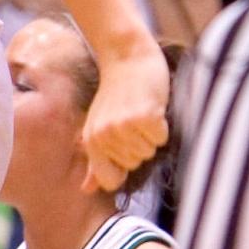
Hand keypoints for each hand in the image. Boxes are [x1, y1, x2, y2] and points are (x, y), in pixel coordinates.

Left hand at [80, 40, 169, 193]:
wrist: (127, 58)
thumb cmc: (116, 95)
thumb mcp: (99, 127)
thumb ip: (95, 161)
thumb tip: (87, 190)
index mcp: (91, 142)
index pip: (111, 181)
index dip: (124, 168)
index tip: (124, 146)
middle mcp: (104, 137)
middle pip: (135, 164)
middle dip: (139, 145)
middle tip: (132, 119)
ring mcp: (123, 127)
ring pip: (150, 152)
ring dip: (151, 134)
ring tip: (140, 112)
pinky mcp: (143, 117)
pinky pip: (161, 138)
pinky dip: (161, 125)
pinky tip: (152, 107)